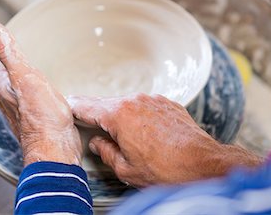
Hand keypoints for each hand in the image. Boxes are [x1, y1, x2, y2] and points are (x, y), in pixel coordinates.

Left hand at [0, 19, 81, 165]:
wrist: (54, 149)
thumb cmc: (42, 115)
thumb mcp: (24, 77)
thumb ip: (5, 51)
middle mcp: (3, 91)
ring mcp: (16, 103)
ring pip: (5, 76)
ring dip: (5, 62)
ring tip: (8, 53)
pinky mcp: (30, 111)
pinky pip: (19, 86)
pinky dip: (19, 75)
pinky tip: (28, 78)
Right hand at [69, 94, 262, 186]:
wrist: (202, 164)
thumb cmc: (166, 169)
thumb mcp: (126, 168)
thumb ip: (105, 152)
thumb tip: (97, 143)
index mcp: (120, 115)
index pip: (89, 107)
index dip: (76, 107)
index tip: (68, 105)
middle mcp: (136, 101)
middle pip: (107, 103)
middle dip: (96, 110)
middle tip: (84, 114)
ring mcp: (154, 100)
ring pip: (127, 104)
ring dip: (119, 113)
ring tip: (115, 128)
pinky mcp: (168, 104)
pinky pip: (145, 105)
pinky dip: (138, 113)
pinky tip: (139, 128)